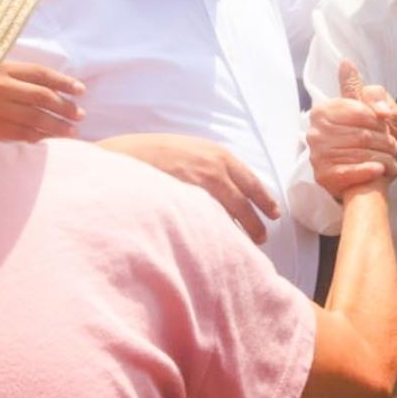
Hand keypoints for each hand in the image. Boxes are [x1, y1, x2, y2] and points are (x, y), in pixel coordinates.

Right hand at [0, 61, 83, 141]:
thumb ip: (18, 74)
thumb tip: (51, 86)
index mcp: (3, 69)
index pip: (41, 75)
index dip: (63, 82)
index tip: (81, 90)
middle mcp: (1, 88)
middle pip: (42, 98)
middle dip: (65, 107)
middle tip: (80, 115)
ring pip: (34, 119)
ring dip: (56, 127)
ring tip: (72, 132)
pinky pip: (19, 134)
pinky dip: (37, 136)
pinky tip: (48, 138)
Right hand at [100, 133, 279, 244]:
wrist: (122, 157)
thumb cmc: (151, 153)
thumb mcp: (188, 149)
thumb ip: (209, 165)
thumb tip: (227, 186)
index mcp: (217, 154)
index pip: (251, 181)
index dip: (264, 199)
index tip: (273, 213)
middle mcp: (214, 169)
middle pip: (244, 202)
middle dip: (256, 222)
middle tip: (262, 238)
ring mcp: (200, 187)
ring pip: (230, 216)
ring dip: (241, 233)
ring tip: (246, 248)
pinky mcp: (186, 203)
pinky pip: (209, 223)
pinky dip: (218, 235)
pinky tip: (220, 244)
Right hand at [308, 60, 396, 199]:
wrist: (366, 178)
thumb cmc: (371, 141)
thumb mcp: (374, 112)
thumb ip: (365, 92)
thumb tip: (346, 64)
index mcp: (324, 110)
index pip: (360, 112)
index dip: (379, 120)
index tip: (387, 125)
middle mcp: (315, 132)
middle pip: (362, 134)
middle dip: (385, 141)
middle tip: (394, 146)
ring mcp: (317, 155)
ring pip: (360, 153)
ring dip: (383, 158)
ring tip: (392, 161)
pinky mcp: (323, 176)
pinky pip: (351, 172)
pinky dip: (370, 170)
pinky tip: (380, 170)